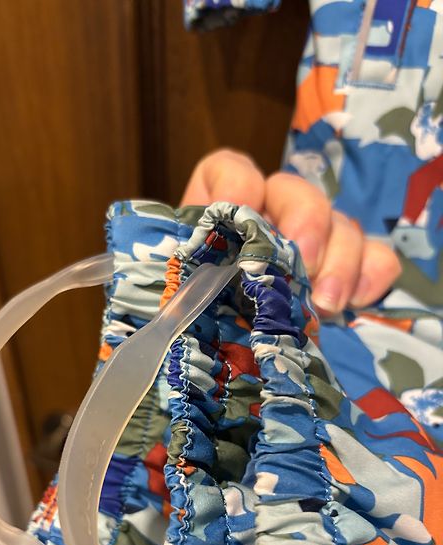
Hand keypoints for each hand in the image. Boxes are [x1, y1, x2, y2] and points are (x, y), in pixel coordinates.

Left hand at [180, 149, 401, 315]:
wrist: (222, 363)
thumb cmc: (192, 325)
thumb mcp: (178, 303)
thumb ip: (182, 287)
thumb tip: (186, 296)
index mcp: (219, 216)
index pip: (230, 172)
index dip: (237, 185)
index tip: (242, 210)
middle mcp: (269, 220)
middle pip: (296, 192)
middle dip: (306, 224)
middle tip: (303, 267)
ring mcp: (312, 244)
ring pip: (341, 223)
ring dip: (340, 260)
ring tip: (325, 304)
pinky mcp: (343, 274)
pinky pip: (376, 257)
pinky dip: (372, 275)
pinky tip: (354, 303)